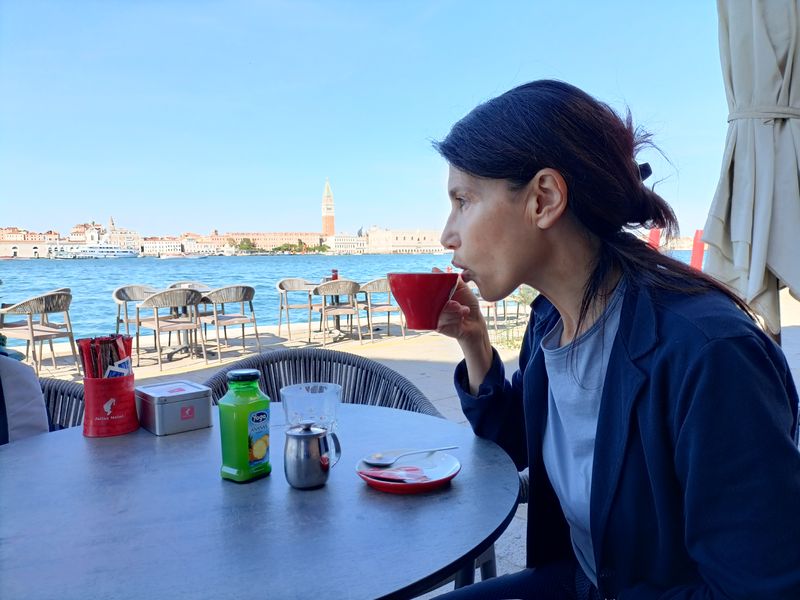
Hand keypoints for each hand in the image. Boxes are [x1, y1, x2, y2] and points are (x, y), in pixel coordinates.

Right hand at [434, 269, 492, 391]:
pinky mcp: (437, 325)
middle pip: (431, 299)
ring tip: (463, 311)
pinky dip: (454, 318)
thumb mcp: (462, 288)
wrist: (474, 323)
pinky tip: (461, 318)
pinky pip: (441, 320)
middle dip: (447, 302)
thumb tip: (434, 269)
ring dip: (454, 310)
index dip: (431, 288)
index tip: (439, 289)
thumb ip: (451, 279)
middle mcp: (434, 304)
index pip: (428, 289)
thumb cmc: (468, 304)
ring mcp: (435, 315)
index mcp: (438, 294)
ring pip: (440, 310)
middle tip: (456, 304)